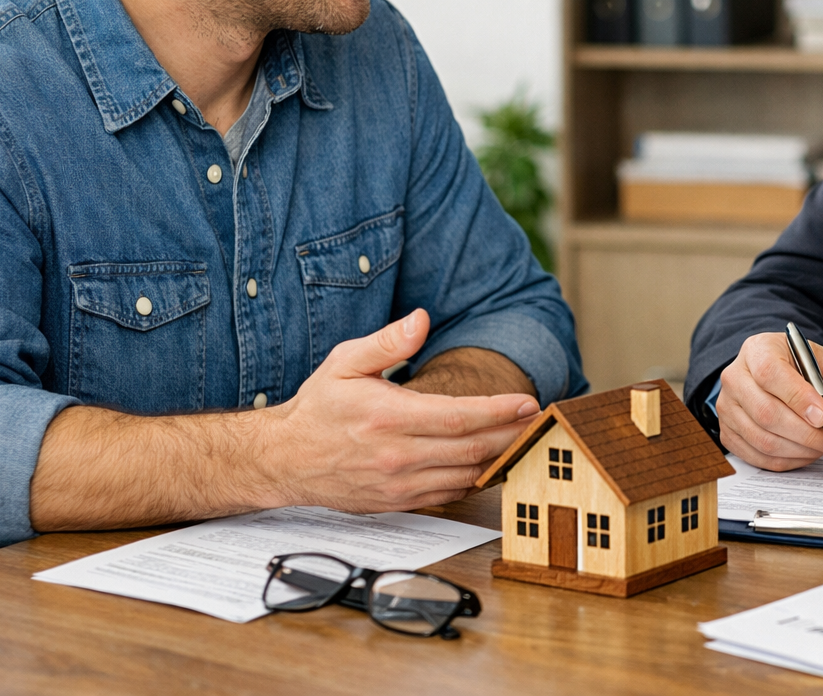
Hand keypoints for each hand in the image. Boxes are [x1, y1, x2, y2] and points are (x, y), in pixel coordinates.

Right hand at [261, 309, 539, 510]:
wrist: (285, 459)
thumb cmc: (319, 407)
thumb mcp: (345, 362)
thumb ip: (387, 342)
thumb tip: (420, 320)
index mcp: (388, 418)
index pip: (459, 416)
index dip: (500, 411)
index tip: (528, 403)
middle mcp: (397, 456)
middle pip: (472, 449)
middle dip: (511, 434)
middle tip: (538, 421)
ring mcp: (399, 485)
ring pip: (465, 475)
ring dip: (498, 459)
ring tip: (523, 439)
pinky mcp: (397, 502)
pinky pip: (448, 493)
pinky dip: (473, 478)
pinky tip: (489, 462)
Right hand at [717, 331, 822, 470]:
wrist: (783, 377)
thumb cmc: (805, 369)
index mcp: (758, 349)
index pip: (769, 373)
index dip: (797, 397)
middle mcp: (735, 377)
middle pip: (765, 412)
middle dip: (804, 432)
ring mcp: (727, 407)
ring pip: (761, 439)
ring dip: (798, 450)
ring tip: (821, 445)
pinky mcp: (728, 433)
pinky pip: (756, 457)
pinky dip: (786, 461)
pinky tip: (804, 452)